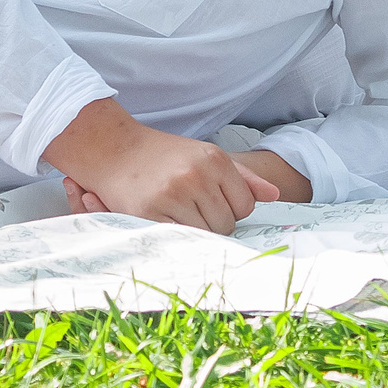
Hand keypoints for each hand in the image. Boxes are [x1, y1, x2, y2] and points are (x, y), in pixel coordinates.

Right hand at [42, 99, 281, 233]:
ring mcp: (174, 194)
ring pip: (205, 234)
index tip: (211, 202)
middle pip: (226, 224)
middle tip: (191, 209)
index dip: (231, 210)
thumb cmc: (162, 154)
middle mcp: (196, 175)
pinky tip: (165, 220)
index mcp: (214, 159)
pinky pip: (180, 238)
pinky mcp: (150, 212)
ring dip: (195, 231)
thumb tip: (274, 196)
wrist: (113, 148)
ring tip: (177, 213)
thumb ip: (242, 176)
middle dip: (213, 222)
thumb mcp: (204, 154)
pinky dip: (177, 236)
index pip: (245, 207)